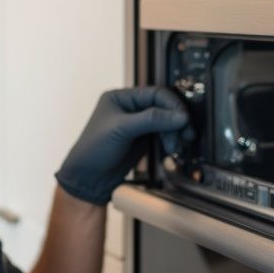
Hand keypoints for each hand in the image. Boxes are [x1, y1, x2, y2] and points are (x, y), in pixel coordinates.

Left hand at [55, 87, 187, 205]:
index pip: (154, 93)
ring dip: (174, 132)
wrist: (88, 179)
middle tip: (185, 132)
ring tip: (175, 145)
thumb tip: (178, 116)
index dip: (171, 104)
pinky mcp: (142, 139)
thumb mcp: (122, 130)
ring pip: (165, 121)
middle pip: (163, 106)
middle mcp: (130, 108)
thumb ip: (151, 120)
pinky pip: (163, 134)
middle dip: (175, 119)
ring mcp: (137, 124)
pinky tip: (172, 147)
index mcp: (120, 98)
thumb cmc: (93, 150)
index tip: (182, 118)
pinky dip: (170, 139)